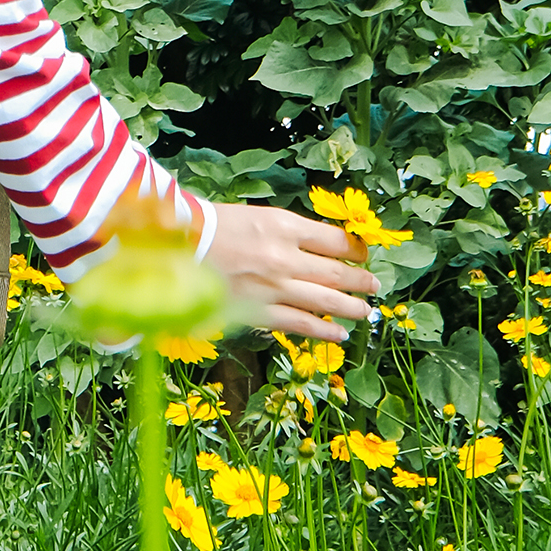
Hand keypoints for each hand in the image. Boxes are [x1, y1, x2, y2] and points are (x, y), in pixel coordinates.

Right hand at [206, 202, 380, 341]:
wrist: (176, 247)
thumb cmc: (210, 225)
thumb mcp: (256, 216)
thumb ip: (286, 232)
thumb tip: (317, 248)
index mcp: (284, 226)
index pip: (335, 240)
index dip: (355, 249)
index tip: (361, 254)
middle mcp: (286, 257)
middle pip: (337, 272)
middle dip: (360, 280)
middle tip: (374, 285)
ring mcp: (275, 287)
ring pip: (327, 300)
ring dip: (351, 307)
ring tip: (365, 310)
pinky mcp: (260, 310)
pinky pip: (302, 324)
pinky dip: (324, 331)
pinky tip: (339, 334)